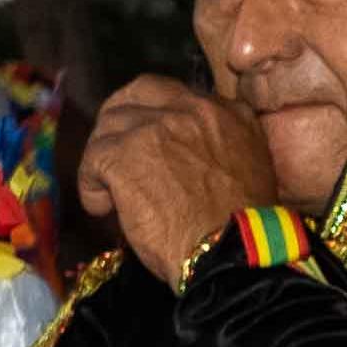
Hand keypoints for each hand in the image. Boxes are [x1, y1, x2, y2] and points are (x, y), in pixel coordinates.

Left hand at [74, 75, 277, 285]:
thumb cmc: (246, 227)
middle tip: (113, 148)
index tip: (151, 140)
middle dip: (121, 117)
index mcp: (230, 114)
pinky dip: (92, 186)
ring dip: (104, 157)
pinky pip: (92, 161)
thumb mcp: (254, 171)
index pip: (179, 94)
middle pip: (138, 94)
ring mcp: (154, 128)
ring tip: (109, 191)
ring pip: (109, 127)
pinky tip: (103, 208)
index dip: (158, 115)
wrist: (230, 252)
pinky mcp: (123, 154)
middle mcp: (192, 110)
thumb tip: (192, 157)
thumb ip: (225, 148)